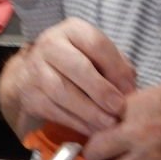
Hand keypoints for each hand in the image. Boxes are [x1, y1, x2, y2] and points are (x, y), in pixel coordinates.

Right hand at [11, 18, 137, 134]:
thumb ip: (116, 65)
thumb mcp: (95, 54)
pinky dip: (76, 122)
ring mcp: (36, 70)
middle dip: (101, 90)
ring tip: (109, 123)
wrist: (32, 73)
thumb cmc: (76, 61)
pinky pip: (54, 111)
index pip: (96, 44)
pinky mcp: (30, 95)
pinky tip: (93, 129)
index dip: (116, 68)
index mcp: (72, 30)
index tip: (130, 89)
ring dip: (89, 111)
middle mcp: (50, 45)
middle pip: (78, 67)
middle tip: (119, 108)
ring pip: (63, 92)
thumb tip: (129, 87)